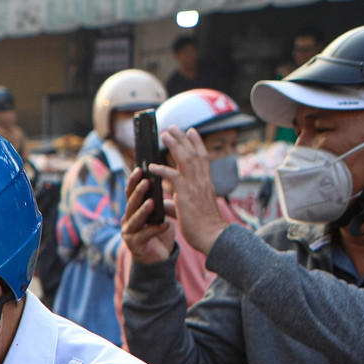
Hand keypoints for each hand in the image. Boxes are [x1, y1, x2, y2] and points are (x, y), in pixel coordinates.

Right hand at [121, 168, 177, 265]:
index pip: (131, 192)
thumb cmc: (160, 230)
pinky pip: (145, 235)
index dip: (134, 181)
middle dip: (138, 193)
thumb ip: (157, 199)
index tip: (140, 169)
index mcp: (132, 209)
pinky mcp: (135, 246)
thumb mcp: (159, 212)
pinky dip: (155, 229)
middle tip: (147, 182)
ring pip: (135, 219)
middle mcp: (127, 220)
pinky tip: (165, 224)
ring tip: (152, 202)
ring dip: (143, 211)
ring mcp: (129, 233)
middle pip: (131, 204)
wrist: (160, 256)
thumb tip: (162, 178)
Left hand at [151, 128, 229, 259]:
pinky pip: (173, 177)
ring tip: (164, 134)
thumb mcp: (188, 211)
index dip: (197, 143)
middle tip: (172, 126)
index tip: (192, 131)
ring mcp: (195, 186)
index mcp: (205, 183)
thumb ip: (176, 204)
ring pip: (185, 159)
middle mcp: (202, 181)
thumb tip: (165, 203)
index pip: (202, 158)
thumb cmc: (202, 227)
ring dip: (174, 145)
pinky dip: (161, 170)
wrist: (212, 236)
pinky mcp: (186, 195)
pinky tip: (151, 166)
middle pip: (193, 153)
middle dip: (183, 138)